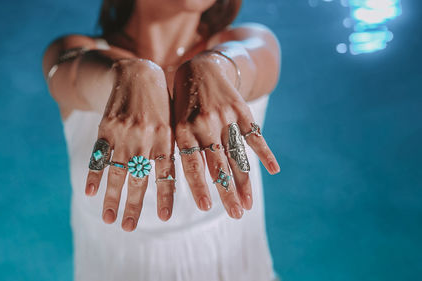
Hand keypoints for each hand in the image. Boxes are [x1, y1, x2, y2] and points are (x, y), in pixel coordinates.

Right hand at [85, 59, 175, 230]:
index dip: (165, 196)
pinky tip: (89, 192)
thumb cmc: (161, 103)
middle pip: (139, 178)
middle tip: (128, 228)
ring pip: (117, 170)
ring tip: (108, 218)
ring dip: (112, 197)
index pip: (166, 173)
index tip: (164, 218)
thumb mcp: (173, 123)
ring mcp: (124, 132)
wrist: (138, 73)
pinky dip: (93, 173)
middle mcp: (145, 137)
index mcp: (166, 137)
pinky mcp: (106, 127)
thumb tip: (174, 181)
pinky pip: (99, 154)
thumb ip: (172, 149)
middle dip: (133, 205)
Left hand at [173, 52, 279, 218]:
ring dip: (245, 181)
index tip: (206, 207)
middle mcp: (204, 124)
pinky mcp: (240, 110)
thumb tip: (194, 181)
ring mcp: (225, 117)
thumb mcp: (175, 122)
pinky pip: (254, 135)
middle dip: (227, 192)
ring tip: (248, 204)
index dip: (199, 186)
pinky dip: (264, 152)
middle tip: (236, 214)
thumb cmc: (183, 101)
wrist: (201, 66)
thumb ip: (184, 148)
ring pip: (237, 155)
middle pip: (218, 165)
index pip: (191, 165)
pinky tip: (273, 170)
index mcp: (183, 129)